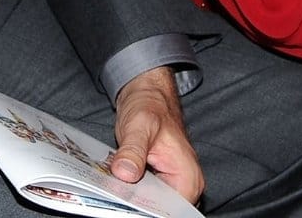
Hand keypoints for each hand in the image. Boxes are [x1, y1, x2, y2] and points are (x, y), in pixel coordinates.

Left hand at [110, 68, 203, 202]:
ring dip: (131, 196)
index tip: (125, 200)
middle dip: (135, 202)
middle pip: (158, 210)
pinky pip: (143, 195)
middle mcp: (184, 185)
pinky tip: (116, 182)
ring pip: (149, 204)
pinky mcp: (158, 182)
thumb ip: (133, 150)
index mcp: (187, 178)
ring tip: (113, 185)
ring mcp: (171, 185)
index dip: (146, 209)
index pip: (169, 211)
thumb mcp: (139, 125)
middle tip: (114, 191)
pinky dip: (130, 190)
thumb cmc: (150, 105)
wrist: (147, 95)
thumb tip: (124, 173)